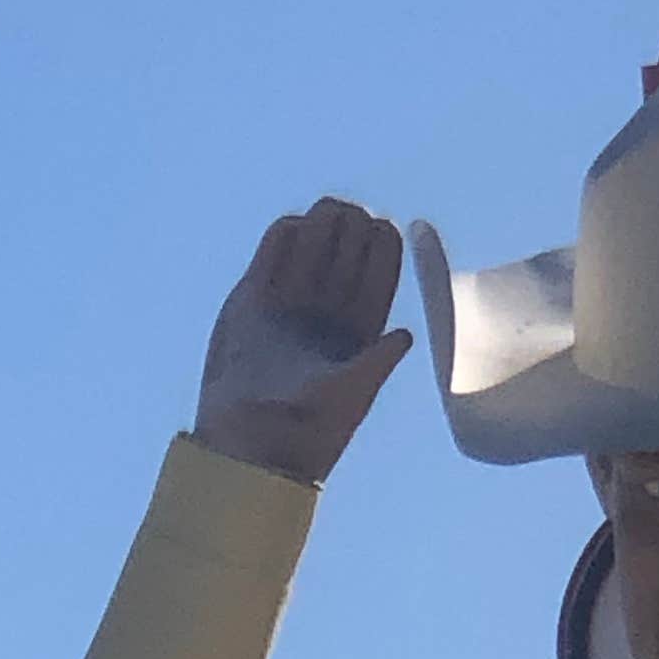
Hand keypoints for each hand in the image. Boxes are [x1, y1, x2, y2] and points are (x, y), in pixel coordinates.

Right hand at [193, 201, 413, 486]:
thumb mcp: (352, 394)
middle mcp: (328, 311)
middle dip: (350, 225)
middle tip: (346, 217)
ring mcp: (291, 302)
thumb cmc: (308, 428)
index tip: (382, 229)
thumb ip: (377, 362)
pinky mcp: (254, 298)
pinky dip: (284, 232)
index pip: (381, 271)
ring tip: (321, 217)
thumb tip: (407, 336)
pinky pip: (274, 250)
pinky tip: (293, 230)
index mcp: (362, 328)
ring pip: (312, 243)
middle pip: (348, 248)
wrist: (251, 442)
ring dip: (319, 223)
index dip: (385, 243)